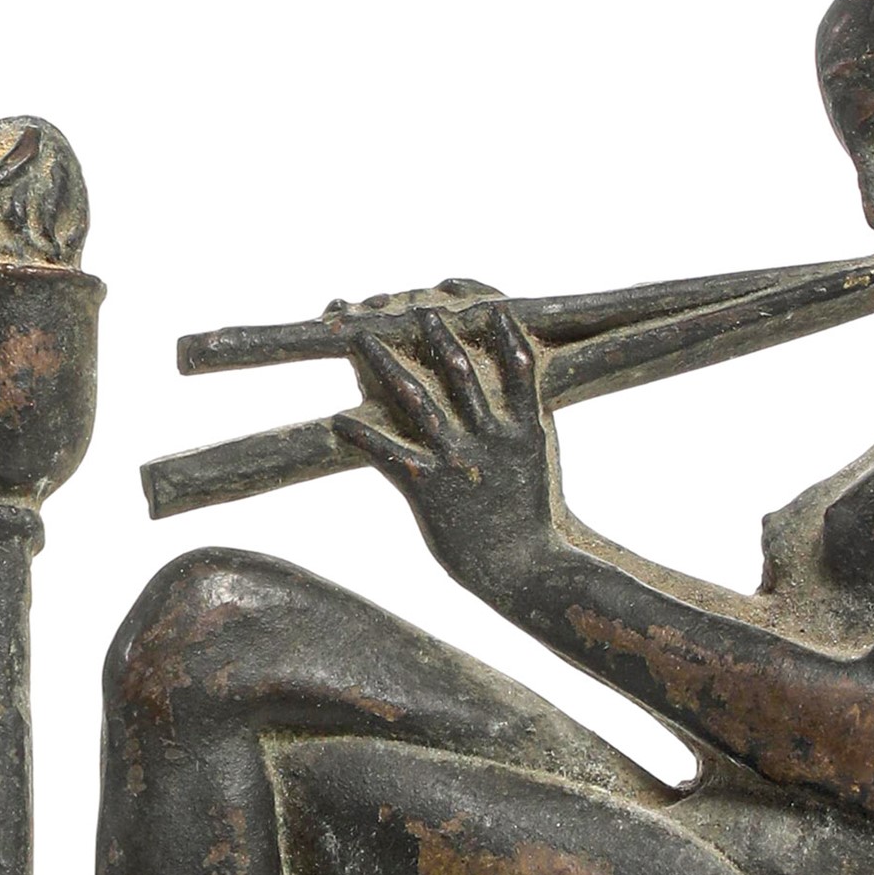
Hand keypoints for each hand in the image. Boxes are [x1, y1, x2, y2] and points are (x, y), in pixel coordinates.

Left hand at [334, 288, 563, 601]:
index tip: (488, 303)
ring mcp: (460, 462)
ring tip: (361, 339)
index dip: (503, 329)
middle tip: (415, 306)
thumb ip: (520, 422)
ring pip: (418, 401)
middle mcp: (492, 437)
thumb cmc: (530, 520)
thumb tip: (509, 390)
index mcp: (526, 428)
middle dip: (435, 333)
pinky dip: (362, 435)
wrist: (527, 572)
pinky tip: (338, 418)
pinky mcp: (431, 490)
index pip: (519, 362)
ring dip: (386, 366)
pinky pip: (389, 454)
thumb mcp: (535, 461)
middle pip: (459, 370)